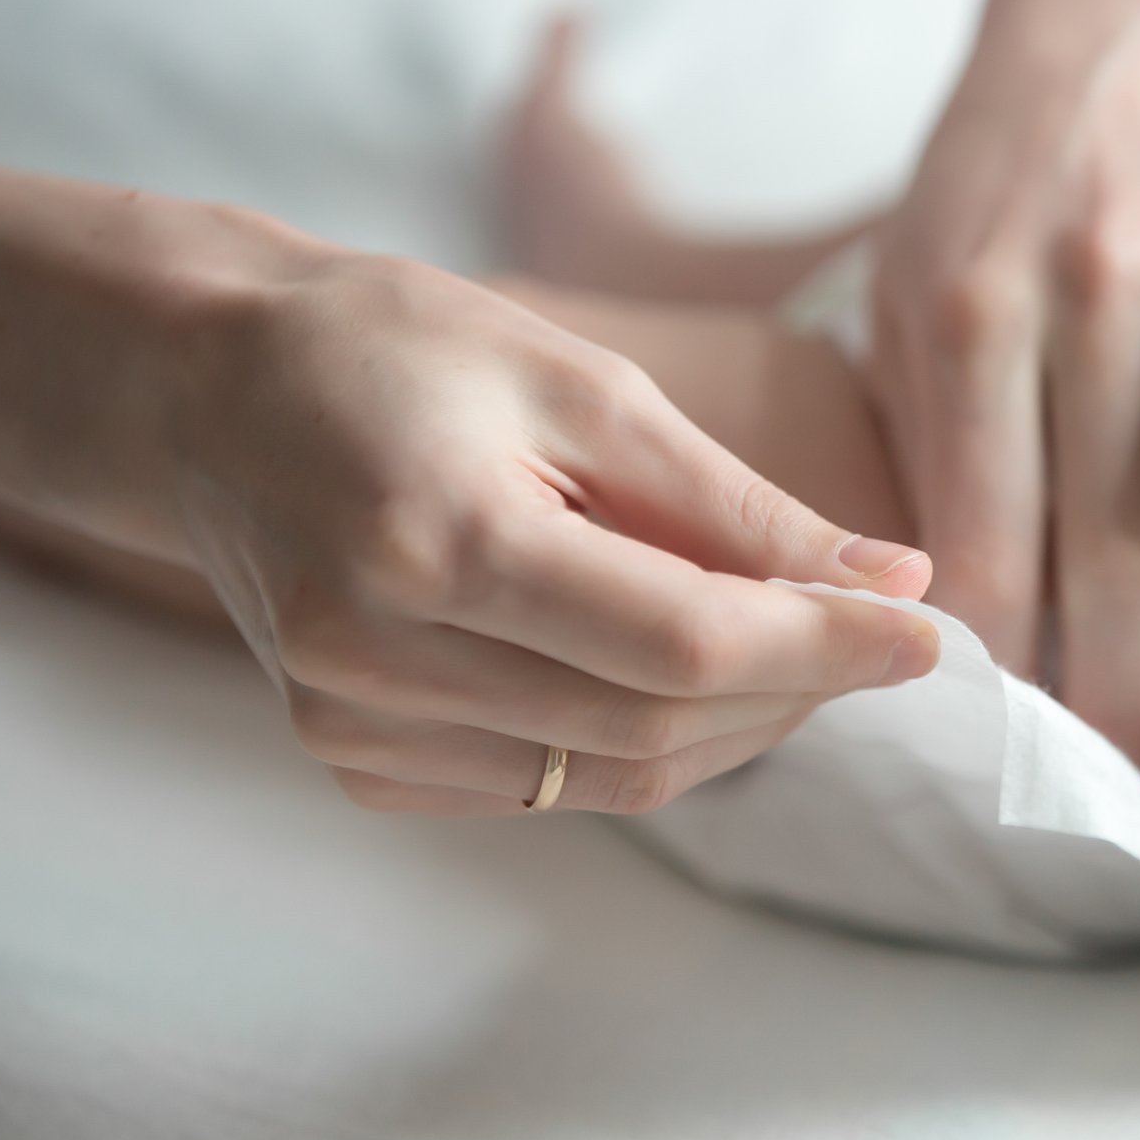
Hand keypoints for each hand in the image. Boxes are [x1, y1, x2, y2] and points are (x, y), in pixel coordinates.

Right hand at [167, 249, 939, 814]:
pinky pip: (547, 789)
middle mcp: (380, 657)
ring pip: (614, 779)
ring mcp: (353, 727)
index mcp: (438, 540)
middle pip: (658, 729)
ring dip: (738, 727)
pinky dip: (644, 746)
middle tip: (876, 629)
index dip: (824, 646)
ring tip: (795, 647)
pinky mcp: (353, 760)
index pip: (683, 643)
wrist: (210, 393)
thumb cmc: (401, 350)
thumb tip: (889, 582)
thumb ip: (734, 504)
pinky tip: (679, 676)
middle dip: (798, 689)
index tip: (929, 628)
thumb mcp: (583, 385)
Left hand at [872, 0, 1139, 762]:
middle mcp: (1094, 284)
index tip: (1022, 753)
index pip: (990, 538)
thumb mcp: (901, 298)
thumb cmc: (987, 189)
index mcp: (972, 314)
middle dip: (1123, 678)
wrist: (1101, 15)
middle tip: (1133, 770)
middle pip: (1115, 532)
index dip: (1009, 666)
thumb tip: (941, 611)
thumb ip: (925, 442)